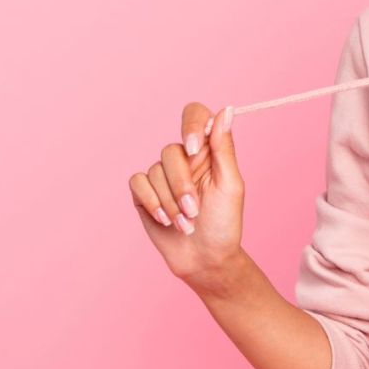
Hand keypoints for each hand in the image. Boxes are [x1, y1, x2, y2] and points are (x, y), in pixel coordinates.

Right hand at [129, 102, 245, 289]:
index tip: (194, 149)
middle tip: (194, 210)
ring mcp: (163, 175)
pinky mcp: (144, 193)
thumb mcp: (230, 185)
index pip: (195, 115)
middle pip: (171, 151)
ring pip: (155, 170)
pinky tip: (165, 220)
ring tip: (186, 223)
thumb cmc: (224, 223)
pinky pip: (138, 183)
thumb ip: (224, 148)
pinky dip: (152, 202)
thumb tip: (226, 110)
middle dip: (182, 185)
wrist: (205, 258)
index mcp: (208, 151)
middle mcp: (184, 158)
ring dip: (170, 202)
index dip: (192, 126)